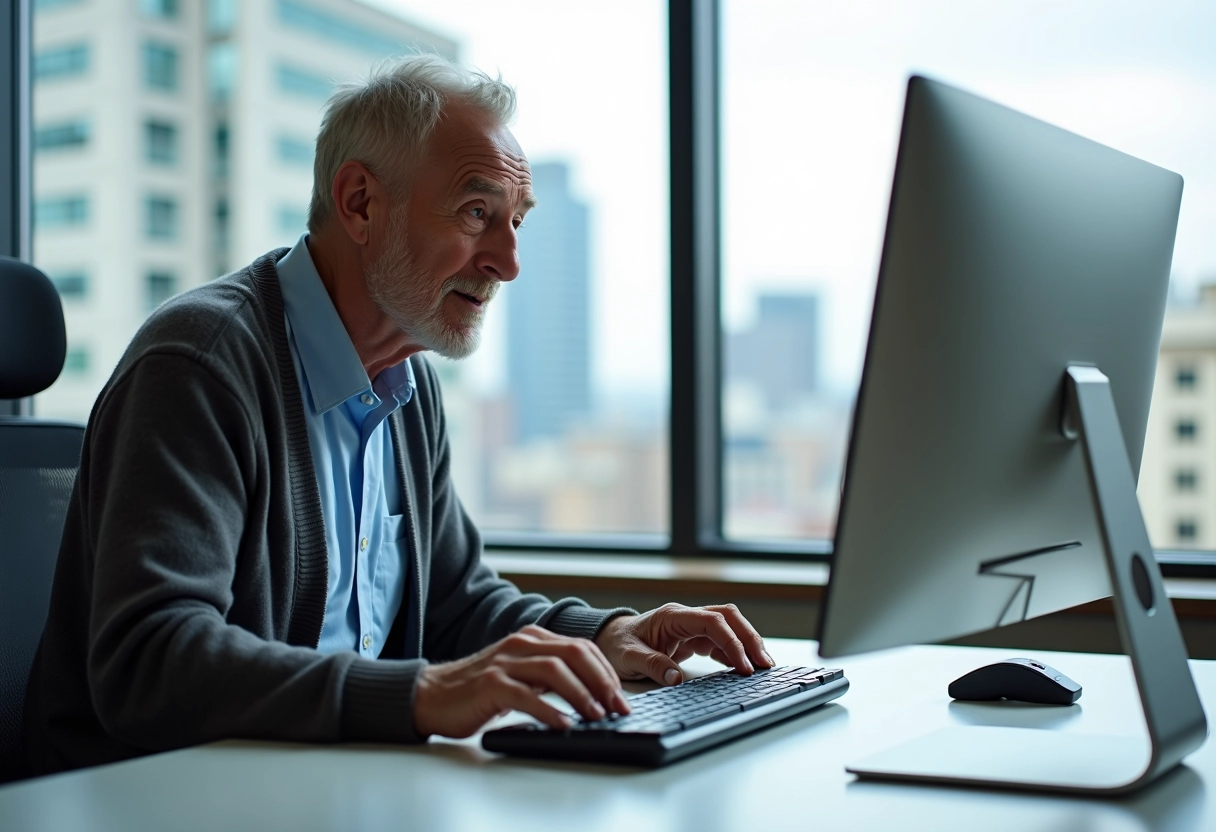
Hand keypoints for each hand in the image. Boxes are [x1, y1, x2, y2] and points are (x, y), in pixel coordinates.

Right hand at [413, 624, 630, 737]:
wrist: (432, 695)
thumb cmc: (480, 690)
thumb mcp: (521, 674)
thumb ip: (550, 675)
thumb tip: (595, 696)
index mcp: (533, 638)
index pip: (582, 648)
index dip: (607, 673)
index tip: (622, 698)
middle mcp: (521, 643)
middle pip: (575, 654)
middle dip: (602, 681)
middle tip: (617, 708)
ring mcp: (505, 662)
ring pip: (554, 671)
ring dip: (581, 695)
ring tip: (596, 716)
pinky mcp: (489, 684)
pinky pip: (526, 695)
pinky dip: (549, 710)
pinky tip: (563, 725)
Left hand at [594, 603, 775, 686]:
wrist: (608, 639)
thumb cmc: (617, 644)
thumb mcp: (628, 657)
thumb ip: (652, 665)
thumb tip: (676, 679)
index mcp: (672, 616)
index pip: (712, 621)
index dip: (731, 641)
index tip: (743, 664)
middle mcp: (686, 617)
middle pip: (728, 618)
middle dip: (749, 638)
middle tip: (764, 664)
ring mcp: (691, 626)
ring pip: (729, 627)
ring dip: (746, 644)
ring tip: (763, 667)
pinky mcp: (693, 638)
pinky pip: (721, 641)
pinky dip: (735, 653)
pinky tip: (744, 667)